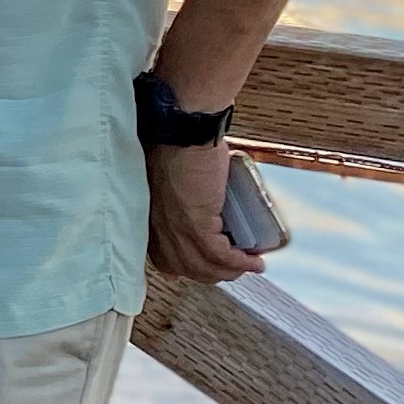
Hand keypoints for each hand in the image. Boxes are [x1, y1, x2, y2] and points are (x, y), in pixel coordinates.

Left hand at [144, 141, 265, 285]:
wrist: (183, 130)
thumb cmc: (178, 145)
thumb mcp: (171, 181)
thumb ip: (178, 196)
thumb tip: (202, 201)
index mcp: (149, 218)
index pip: (164, 258)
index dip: (190, 267)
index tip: (210, 267)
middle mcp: (157, 227)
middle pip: (184, 268)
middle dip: (214, 273)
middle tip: (236, 268)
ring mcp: (174, 228)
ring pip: (203, 266)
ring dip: (231, 271)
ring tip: (250, 264)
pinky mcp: (195, 223)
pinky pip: (219, 255)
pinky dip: (239, 262)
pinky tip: (254, 261)